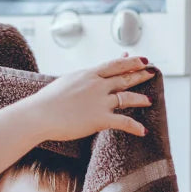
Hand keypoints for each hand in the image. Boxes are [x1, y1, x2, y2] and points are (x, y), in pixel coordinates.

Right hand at [29, 56, 153, 140]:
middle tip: (151, 72)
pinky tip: (143, 131)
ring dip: (140, 98)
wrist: (39, 114)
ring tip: (149, 100)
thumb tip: (85, 77)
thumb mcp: (65, 82)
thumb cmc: (46, 101)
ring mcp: (100, 101)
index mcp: (87, 74)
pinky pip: (123, 122)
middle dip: (140, 74)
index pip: (114, 65)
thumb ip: (80, 79)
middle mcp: (97, 85)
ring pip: (128, 97)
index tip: (141, 59)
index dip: (130, 61)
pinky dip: (135, 127)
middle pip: (124, 77)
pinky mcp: (100, 118)